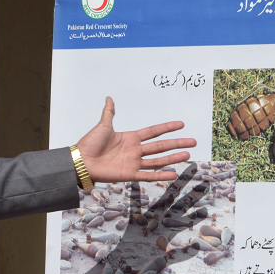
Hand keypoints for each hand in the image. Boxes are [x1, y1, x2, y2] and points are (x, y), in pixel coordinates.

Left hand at [76, 97, 194, 182]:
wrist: (81, 161)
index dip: (167, 127)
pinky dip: (160, 176)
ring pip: (157, 160)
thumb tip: (109, 98)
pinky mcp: (129, 174)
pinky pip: (147, 175)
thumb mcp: (102, 126)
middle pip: (160, 146)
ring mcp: (133, 163)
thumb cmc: (89, 144)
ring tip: (188, 155)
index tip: (181, 124)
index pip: (153, 131)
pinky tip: (173, 174)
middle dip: (176, 143)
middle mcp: (134, 150)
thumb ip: (109, 113)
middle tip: (193, 142)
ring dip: (173, 158)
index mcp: (130, 138)